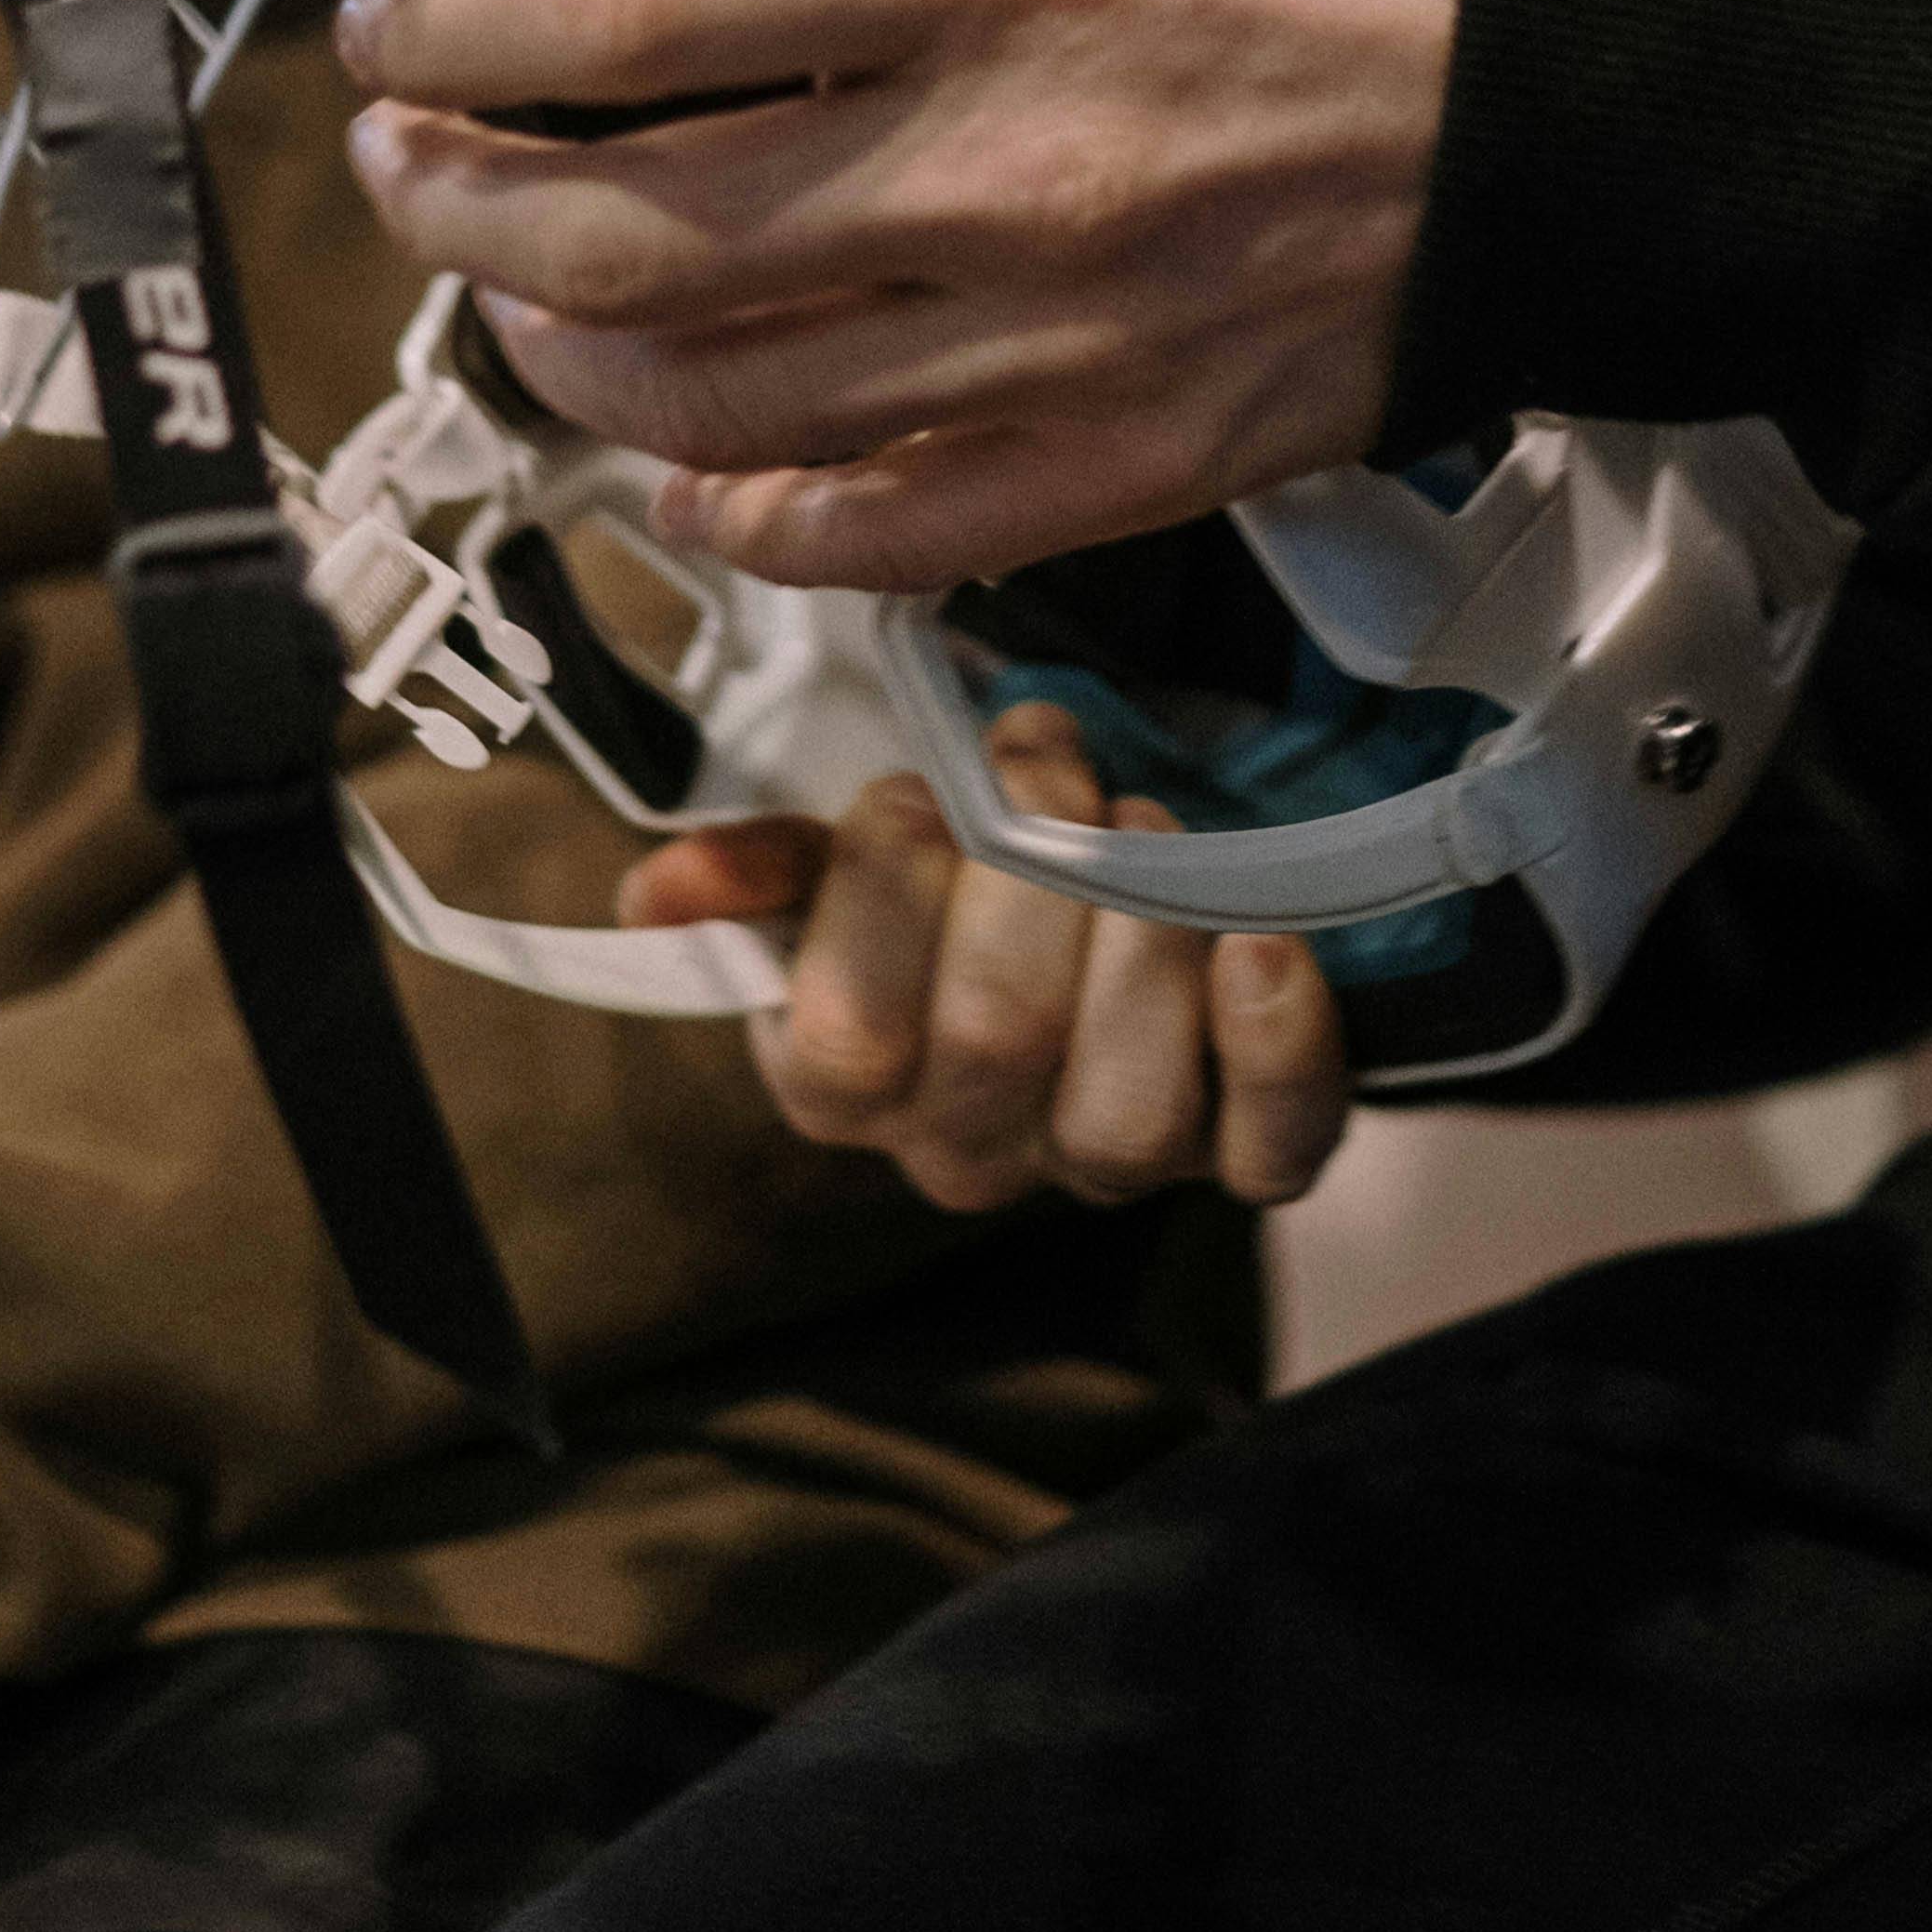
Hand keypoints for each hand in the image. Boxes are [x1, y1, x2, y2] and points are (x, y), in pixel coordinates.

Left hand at [338, 0, 1463, 592]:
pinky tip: (697, 469)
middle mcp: (1001, 161)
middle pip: (625, 232)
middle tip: (410, 162)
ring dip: (570, 358)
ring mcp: (1066, 330)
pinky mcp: (1140, 452)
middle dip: (462, 204)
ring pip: (720, 403)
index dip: (452, 29)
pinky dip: (753, 517)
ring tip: (524, 294)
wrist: (1657, 68)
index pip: (621, 5)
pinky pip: (885, 532)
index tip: (394, 23)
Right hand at [628, 706, 1349, 1212]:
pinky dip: (1277, 1047)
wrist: (1088, 927)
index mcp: (845, 1090)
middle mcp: (968, 1152)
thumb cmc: (946, 887)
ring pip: (1128, 1112)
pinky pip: (1273, 1146)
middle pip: (997, 1044)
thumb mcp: (835, 864)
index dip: (884, 892)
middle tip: (1049, 767)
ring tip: (1138, 825)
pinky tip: (1261, 945)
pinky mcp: (1240, 1156)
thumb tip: (655, 891)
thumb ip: (756, 872)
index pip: (846, 1034)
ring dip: (1143, 935)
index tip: (914, 792)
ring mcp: (1104, 1164)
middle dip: (1031, 868)